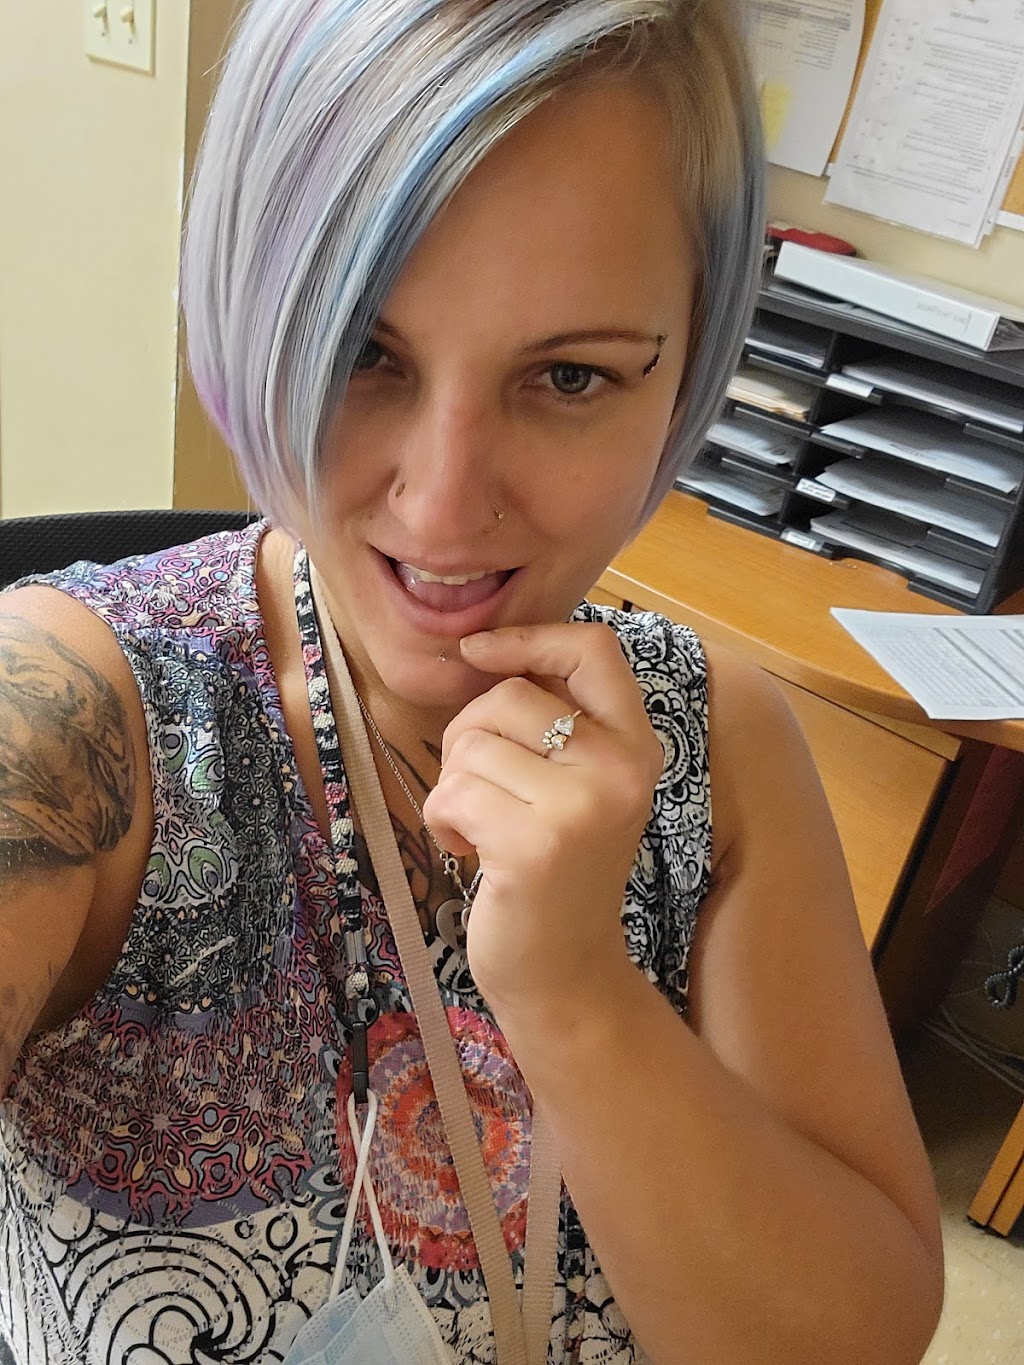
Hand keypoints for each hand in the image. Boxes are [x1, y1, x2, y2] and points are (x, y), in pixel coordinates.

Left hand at [421, 623, 664, 1024]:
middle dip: (469, 738)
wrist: (566, 976)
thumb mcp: (576, 787)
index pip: (594, 648)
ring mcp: (583, 806)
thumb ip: (553, 723)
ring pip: (472, 743)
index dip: (528, 637)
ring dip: (454, 787)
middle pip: (508, 696)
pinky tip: (471, 853)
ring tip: (482, 830)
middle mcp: (621, 768)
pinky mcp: (535, 845)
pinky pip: (452, 792)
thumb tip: (480, 649)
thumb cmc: (554, 874)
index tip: (477, 653)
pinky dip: (443, 820)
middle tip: (484, 794)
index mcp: (636, 745)